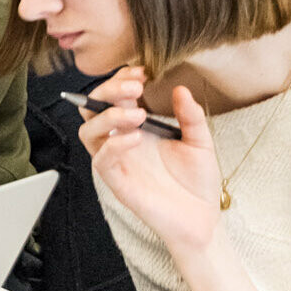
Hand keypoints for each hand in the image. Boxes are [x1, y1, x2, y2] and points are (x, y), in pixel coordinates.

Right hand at [76, 68, 223, 255]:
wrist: (203, 218)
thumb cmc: (197, 182)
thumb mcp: (201, 141)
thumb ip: (190, 116)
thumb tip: (180, 89)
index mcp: (138, 127)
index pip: (114, 96)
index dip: (121, 79)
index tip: (142, 73)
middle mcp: (122, 141)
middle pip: (92, 107)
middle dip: (108, 90)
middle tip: (134, 86)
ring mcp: (117, 161)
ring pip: (88, 131)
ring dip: (108, 116)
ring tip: (136, 114)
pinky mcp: (117, 182)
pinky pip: (101, 160)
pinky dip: (114, 144)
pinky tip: (136, 137)